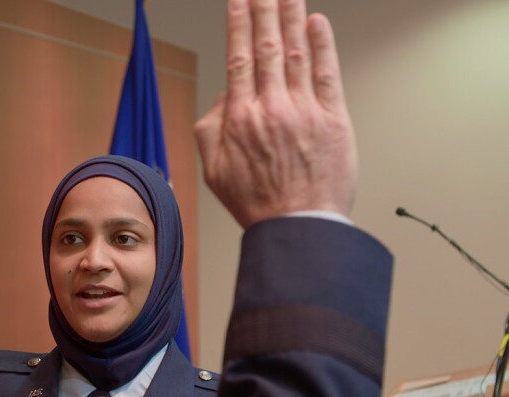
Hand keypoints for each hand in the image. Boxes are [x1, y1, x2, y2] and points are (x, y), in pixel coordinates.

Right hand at [195, 0, 356, 228]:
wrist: (297, 227)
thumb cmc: (257, 203)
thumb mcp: (213, 171)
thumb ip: (209, 128)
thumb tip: (225, 95)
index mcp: (239, 119)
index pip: (238, 58)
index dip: (239, 25)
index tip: (239, 1)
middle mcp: (271, 108)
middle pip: (267, 47)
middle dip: (265, 9)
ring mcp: (304, 111)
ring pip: (296, 52)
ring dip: (292, 17)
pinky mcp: (333, 120)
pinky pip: (327, 74)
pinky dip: (323, 45)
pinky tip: (317, 23)